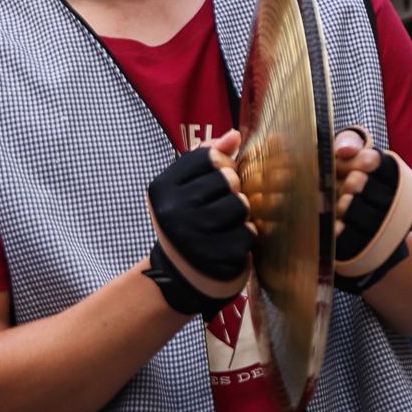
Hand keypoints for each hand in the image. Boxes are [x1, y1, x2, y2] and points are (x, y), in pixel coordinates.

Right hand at [146, 133, 253, 298]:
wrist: (182, 275)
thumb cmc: (188, 222)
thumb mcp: (185, 188)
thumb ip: (207, 157)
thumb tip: (235, 136)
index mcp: (162, 189)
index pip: (209, 157)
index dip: (223, 165)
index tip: (216, 180)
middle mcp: (172, 211)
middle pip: (228, 179)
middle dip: (233, 191)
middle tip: (221, 205)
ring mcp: (194, 236)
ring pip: (241, 205)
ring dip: (241, 214)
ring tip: (226, 224)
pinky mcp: (216, 258)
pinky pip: (249, 233)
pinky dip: (246, 236)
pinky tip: (230, 242)